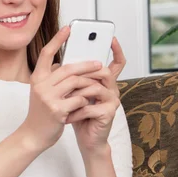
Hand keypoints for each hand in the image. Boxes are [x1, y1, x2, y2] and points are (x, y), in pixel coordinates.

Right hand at [19, 26, 102, 152]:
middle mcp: (41, 85)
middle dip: (86, 65)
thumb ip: (52, 77)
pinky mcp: (57, 110)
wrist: (33, 135)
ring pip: (75, 82)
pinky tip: (90, 100)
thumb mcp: (43, 91)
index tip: (69, 28)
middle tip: (98, 63)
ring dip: (89, 82)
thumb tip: (67, 63)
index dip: (57, 39)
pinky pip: (78, 99)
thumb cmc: (41, 113)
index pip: (46, 53)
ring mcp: (48, 98)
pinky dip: (86, 98)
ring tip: (98, 81)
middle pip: (67, 68)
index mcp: (37, 78)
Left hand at [65, 37, 126, 155]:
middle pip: (103, 71)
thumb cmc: (79, 114)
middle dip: (84, 71)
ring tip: (63, 99)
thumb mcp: (73, 92)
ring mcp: (112, 101)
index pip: (117, 62)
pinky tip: (67, 116)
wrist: (87, 139)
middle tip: (67, 74)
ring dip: (76, 93)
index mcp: (105, 82)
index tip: (111, 37)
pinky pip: (89, 106)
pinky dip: (75, 111)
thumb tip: (60, 60)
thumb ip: (72, 77)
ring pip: (94, 87)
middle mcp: (112, 89)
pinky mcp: (109, 113)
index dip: (117, 50)